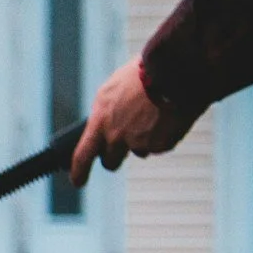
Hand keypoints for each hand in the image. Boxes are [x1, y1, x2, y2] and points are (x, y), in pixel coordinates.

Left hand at [69, 60, 192, 186]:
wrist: (174, 70)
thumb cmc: (142, 73)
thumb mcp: (113, 89)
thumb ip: (106, 111)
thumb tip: (104, 123)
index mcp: (100, 121)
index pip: (82, 155)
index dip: (79, 172)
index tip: (78, 182)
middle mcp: (116, 136)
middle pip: (111, 161)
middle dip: (114, 158)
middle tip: (122, 148)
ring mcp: (139, 142)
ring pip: (139, 151)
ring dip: (144, 141)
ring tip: (154, 116)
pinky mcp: (161, 145)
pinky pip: (161, 145)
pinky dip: (165, 135)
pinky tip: (169, 117)